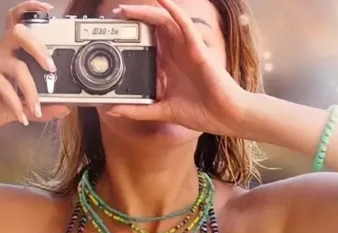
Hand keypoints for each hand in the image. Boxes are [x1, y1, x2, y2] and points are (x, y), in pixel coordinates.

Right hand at [0, 1, 68, 136]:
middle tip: (51, 69)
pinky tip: (20, 117)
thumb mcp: (22, 109)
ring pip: (17, 65)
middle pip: (19, 32)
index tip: (49, 11)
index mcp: (9, 53)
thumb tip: (64, 108)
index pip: (19, 23)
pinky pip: (4, 85)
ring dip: (31, 90)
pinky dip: (16, 104)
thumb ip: (41, 107)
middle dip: (39, 48)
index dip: (31, 10)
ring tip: (35, 109)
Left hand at [105, 0, 249, 135]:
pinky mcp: (197, 50)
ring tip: (128, 9)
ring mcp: (187, 50)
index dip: (131, 37)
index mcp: (168, 66)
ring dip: (147, 12)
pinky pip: (185, 25)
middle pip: (153, 29)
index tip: (113, 35)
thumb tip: (114, 110)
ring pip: (165, 22)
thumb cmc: (201, 112)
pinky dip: (174, 11)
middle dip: (134, 19)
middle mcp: (176, 54)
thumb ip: (139, 110)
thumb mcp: (163, 111)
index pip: (147, 45)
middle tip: (116, 15)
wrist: (225, 117)